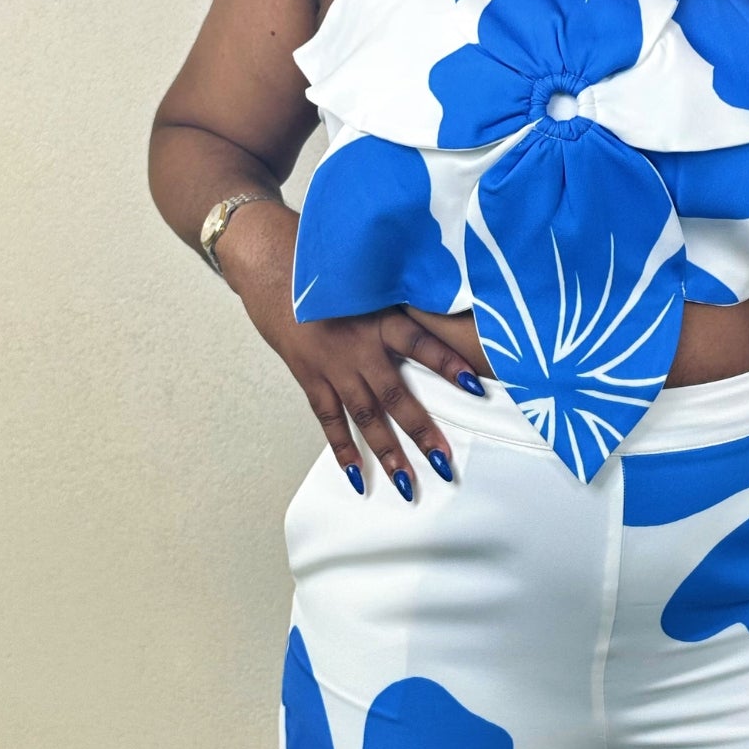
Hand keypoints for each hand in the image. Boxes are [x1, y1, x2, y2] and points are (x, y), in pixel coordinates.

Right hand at [215, 199, 480, 499]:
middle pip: (395, 395)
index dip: (448, 363)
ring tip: (408, 484)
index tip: (477, 386)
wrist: (270, 264)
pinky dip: (342, 449)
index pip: (421, 342)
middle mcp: (358, 345)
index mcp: (378, 316)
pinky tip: (358, 476)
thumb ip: (405, 296)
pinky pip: (328, 419)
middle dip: (421, 431)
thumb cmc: (327, 266)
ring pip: (365, 416)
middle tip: (444, 464)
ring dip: (387, 451)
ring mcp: (332, 365)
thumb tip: (449, 305)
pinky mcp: (309, 376)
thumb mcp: (372, 275)